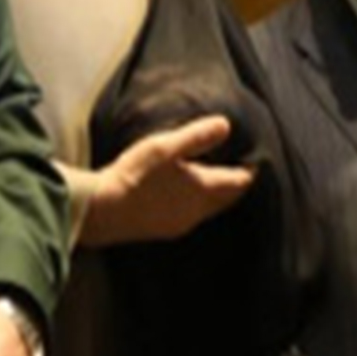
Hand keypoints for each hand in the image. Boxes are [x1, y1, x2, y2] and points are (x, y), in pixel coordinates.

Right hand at [76, 115, 255, 248]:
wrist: (101, 210)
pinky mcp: (164, 230)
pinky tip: (182, 196)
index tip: (255, 158)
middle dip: (235, 184)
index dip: (250, 170)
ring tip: (212, 179)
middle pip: (228, 198)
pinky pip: (190, 216)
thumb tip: (226, 125)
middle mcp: (198, 210)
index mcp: (204, 189)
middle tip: (239, 169)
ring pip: (209, 209)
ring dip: (216, 195)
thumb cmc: (135, 175)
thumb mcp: (165, 147)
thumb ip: (196, 136)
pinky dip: (196, 204)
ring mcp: (181, 223)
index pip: (239, 181)